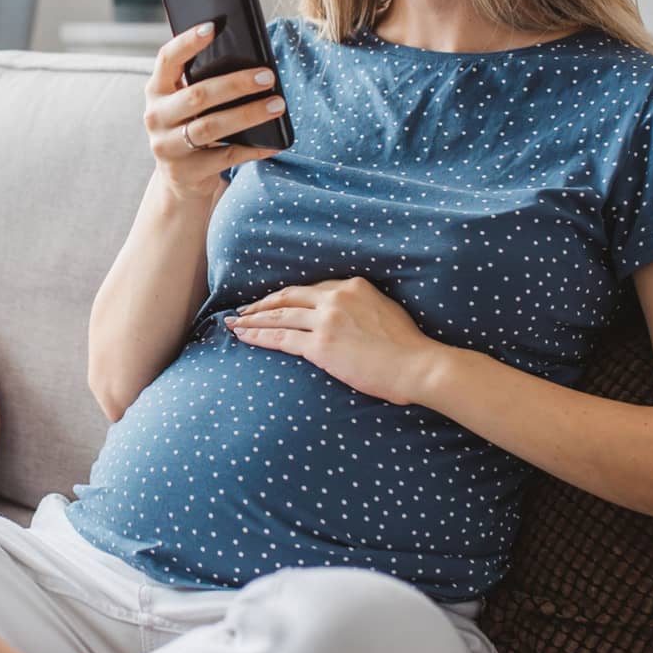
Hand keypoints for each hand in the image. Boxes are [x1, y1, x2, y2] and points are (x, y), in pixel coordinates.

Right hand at [146, 20, 285, 200]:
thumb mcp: (188, 105)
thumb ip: (203, 83)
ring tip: (277, 105)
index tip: (213, 27)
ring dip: (248, 115)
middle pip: (198, 95)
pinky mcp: (185, 172)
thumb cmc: (192, 127)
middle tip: (268, 77)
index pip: (167, 59)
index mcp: (156, 90)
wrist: (180, 181)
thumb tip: (251, 62)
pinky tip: (273, 142)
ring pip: (211, 127)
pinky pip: (225, 158)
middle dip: (236, 84)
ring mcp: (167, 147)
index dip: (187, 42)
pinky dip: (253, 149)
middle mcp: (155, 116)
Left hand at [224, 276, 448, 406]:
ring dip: (253, 319)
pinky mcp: (320, 345)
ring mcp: (327, 320)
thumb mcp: (386, 312)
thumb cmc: (408, 348)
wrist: (417, 365)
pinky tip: (244, 337)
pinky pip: (281, 338)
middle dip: (262, 304)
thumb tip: (351, 318)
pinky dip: (258, 336)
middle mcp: (337, 298)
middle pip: (288, 297)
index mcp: (354, 286)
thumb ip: (363, 308)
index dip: (288, 297)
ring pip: (279, 316)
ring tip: (235, 324)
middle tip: (243, 310)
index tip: (274, 302)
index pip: (311, 289)